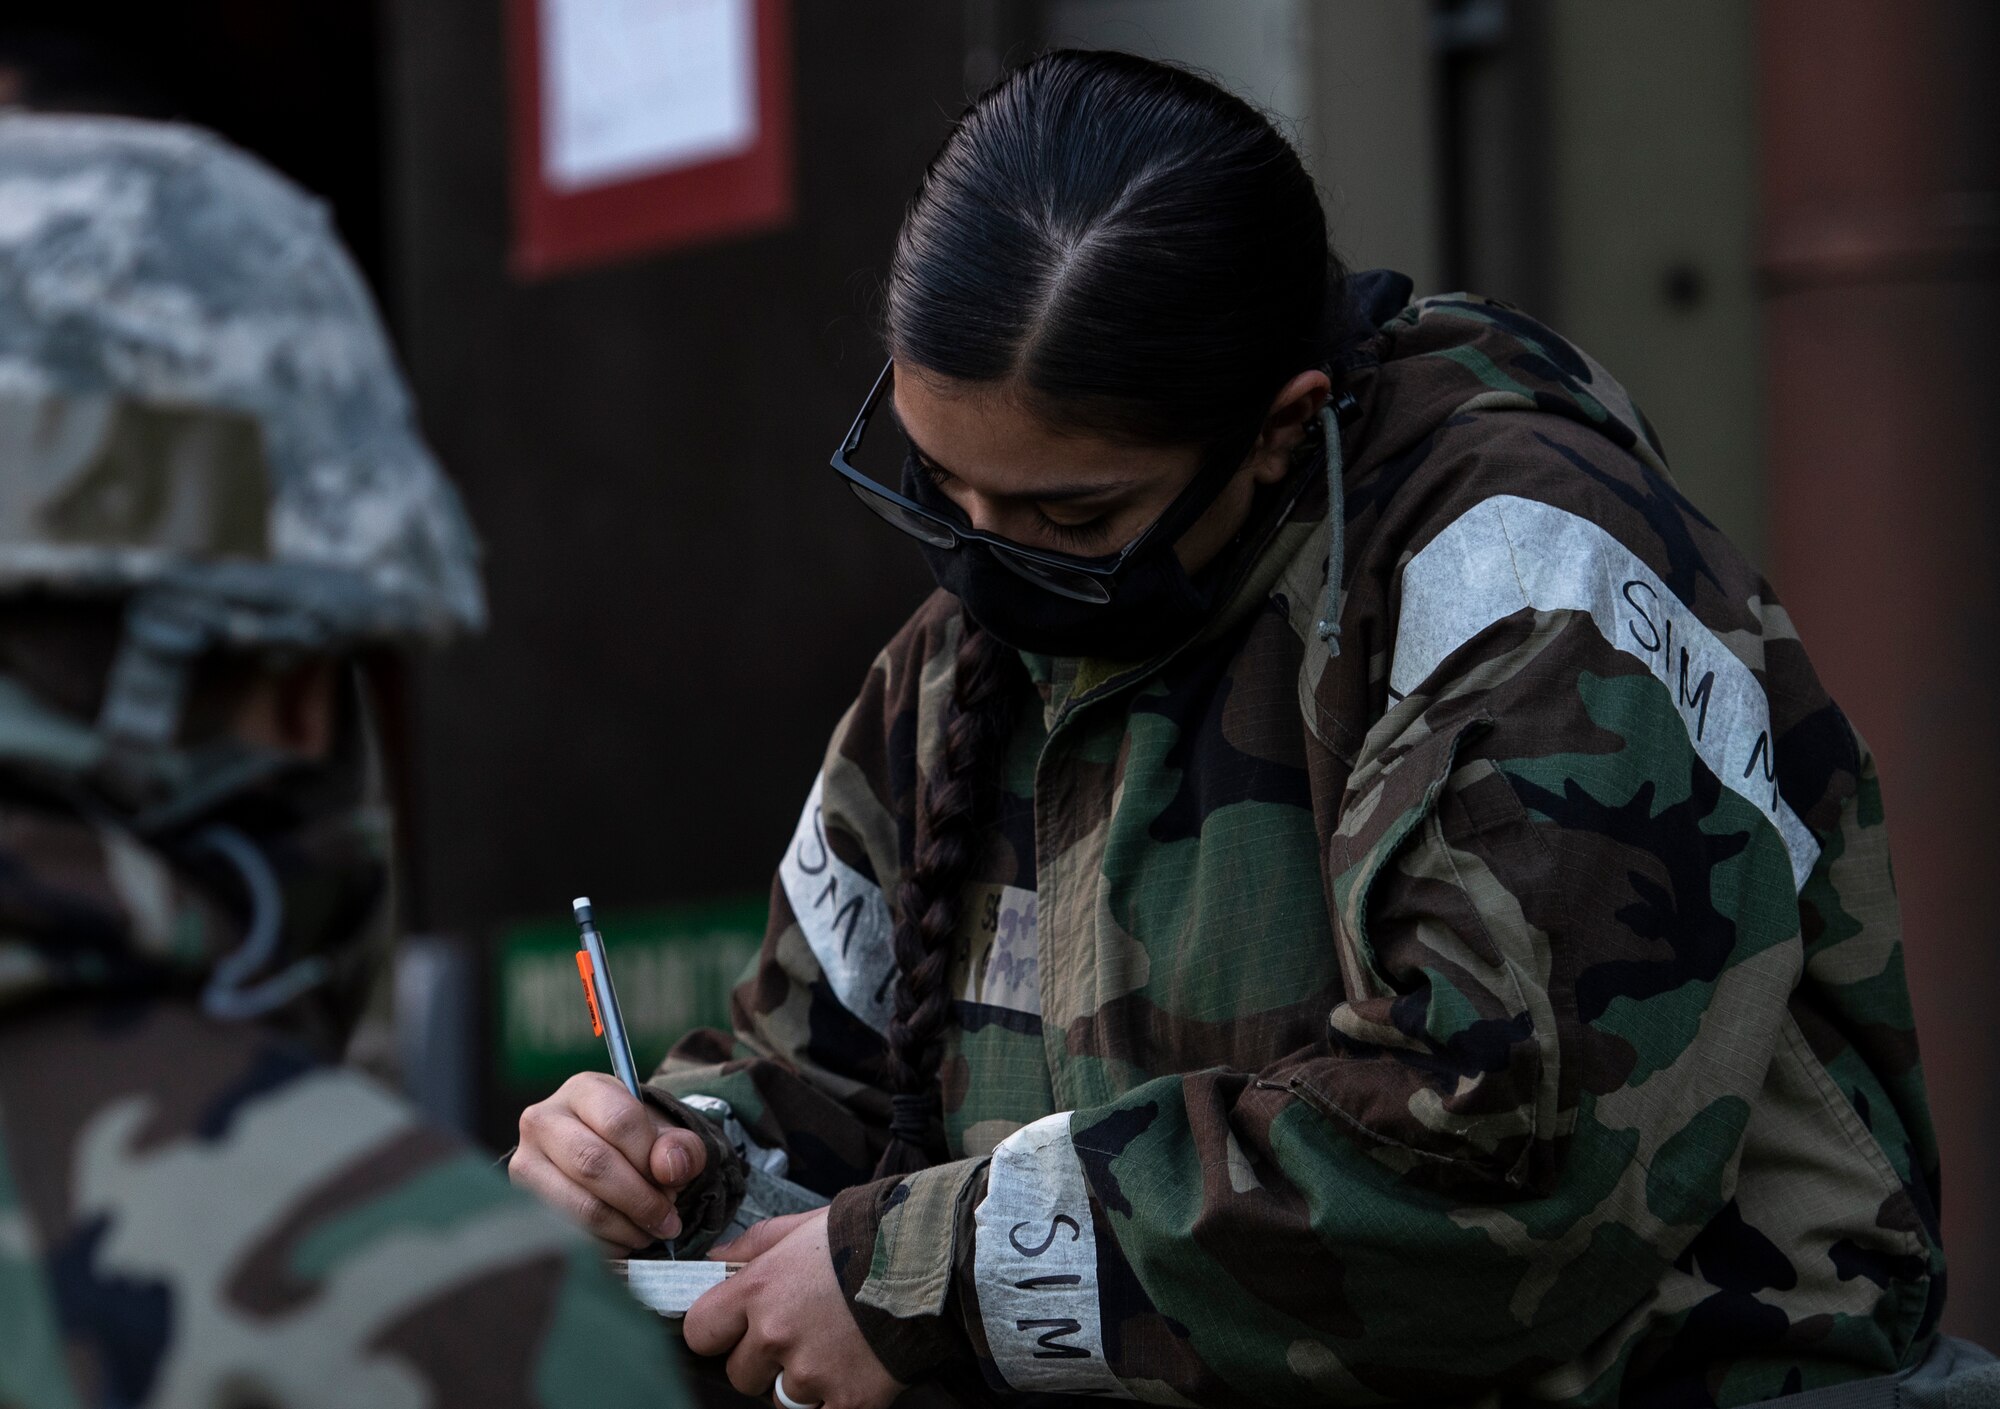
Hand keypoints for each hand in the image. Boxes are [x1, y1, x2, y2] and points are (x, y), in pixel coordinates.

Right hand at [509, 1071, 706, 1248]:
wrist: (597, 1154)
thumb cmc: (633, 1142)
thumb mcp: (664, 1133)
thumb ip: (680, 1146)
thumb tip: (670, 1169)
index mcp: (583, 1090)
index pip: (619, 1121)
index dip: (650, 1159)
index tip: (673, 1183)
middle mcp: (543, 1120)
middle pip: (594, 1164)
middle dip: (640, 1200)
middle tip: (667, 1221)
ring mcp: (525, 1162)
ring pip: (579, 1205)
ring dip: (624, 1228)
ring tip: (648, 1231)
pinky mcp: (521, 1202)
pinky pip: (566, 1234)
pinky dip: (604, 1244)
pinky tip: (622, 1238)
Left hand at [684, 1209, 902, 1408]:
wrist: (934, 1258)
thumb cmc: (868, 1235)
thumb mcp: (803, 1226)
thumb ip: (753, 1246)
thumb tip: (714, 1260)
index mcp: (759, 1289)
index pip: (700, 1332)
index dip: (717, 1331)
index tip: (734, 1328)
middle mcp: (776, 1334)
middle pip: (741, 1374)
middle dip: (763, 1359)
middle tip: (800, 1334)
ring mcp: (812, 1373)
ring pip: (780, 1399)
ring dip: (800, 1382)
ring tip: (833, 1348)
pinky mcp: (849, 1400)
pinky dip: (834, 1399)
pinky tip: (853, 1369)